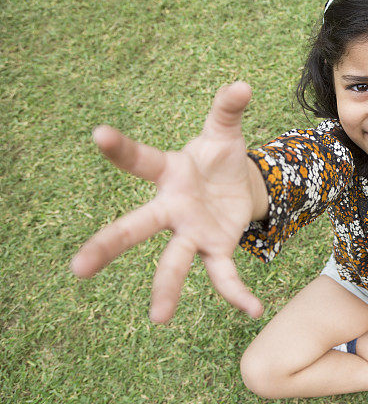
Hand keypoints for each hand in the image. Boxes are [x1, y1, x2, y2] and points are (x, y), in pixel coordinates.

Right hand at [71, 82, 267, 322]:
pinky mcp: (216, 249)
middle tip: (78, 268)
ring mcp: (191, 233)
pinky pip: (223, 275)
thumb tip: (243, 85)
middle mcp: (172, 209)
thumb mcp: (225, 132)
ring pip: (172, 262)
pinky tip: (253, 310)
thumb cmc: (219, 158)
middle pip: (135, 227)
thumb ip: (228, 109)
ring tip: (158, 318)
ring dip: (166, 289)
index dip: (121, 148)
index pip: (141, 159)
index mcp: (170, 174)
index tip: (98, 134)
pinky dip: (237, 293)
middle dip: (108, 246)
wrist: (236, 185)